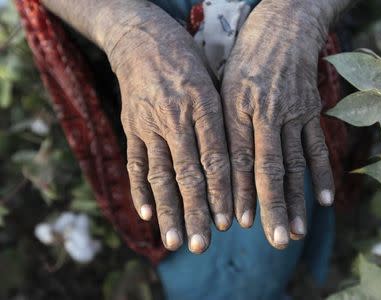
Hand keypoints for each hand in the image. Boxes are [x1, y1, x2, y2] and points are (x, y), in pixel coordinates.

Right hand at [109, 5, 231, 252]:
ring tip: (175, 240)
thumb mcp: (213, 81)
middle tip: (202, 245)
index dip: (222, 191)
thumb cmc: (187, 60)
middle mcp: (175, 117)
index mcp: (203, 105)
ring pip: (159, 174)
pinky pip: (134, 162)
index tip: (228, 222)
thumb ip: (222, 121)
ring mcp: (148, 124)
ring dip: (168, 210)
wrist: (141, 38)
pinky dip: (139, 189)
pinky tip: (146, 213)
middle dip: (196, 211)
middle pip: (187, 173)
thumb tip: (239, 163)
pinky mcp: (130, 126)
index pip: (216, 157)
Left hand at [222, 0, 335, 248]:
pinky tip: (322, 200)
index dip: (237, 192)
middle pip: (267, 168)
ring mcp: (292, 112)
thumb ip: (221, 123)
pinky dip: (320, 174)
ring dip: (296, 200)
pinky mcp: (311, 110)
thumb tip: (213, 165)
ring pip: (294, 163)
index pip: (237, 158)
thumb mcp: (223, 83)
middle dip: (270, 207)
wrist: (284, 25)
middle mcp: (266, 112)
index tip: (236, 223)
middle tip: (273, 241)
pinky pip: (316, 146)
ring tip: (295, 231)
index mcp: (236, 106)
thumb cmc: (245, 55)